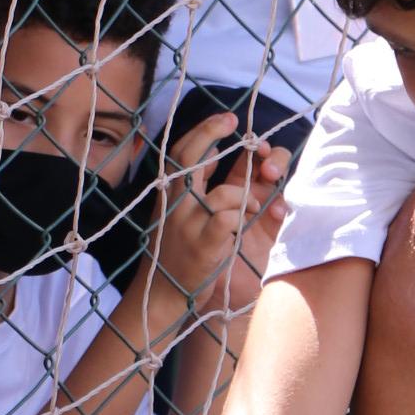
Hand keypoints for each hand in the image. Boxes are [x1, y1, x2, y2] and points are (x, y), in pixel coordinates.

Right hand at [150, 111, 288, 308]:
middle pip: (192, 158)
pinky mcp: (203, 244)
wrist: (161, 295)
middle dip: (213, 134)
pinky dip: (242, 220)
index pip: (181, 152)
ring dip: (247, 198)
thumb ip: (193, 186)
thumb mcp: (177, 214)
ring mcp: (187, 224)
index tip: (225, 119)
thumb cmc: (174, 254)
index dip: (204, 131)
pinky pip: (230, 219)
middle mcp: (173, 204)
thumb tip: (213, 152)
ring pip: (225, 193)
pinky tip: (243, 230)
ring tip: (254, 210)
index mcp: (168, 195)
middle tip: (236, 126)